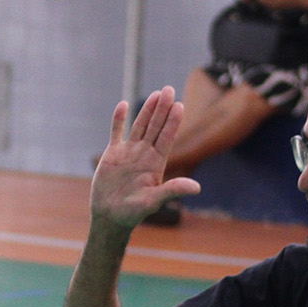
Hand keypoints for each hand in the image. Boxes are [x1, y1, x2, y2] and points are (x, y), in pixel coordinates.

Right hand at [91, 88, 201, 228]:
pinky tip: (124, 105)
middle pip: (156, 127)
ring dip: (147, 110)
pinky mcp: (112, 154)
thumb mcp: (154, 200)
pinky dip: (119, 120)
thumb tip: (197, 188)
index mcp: (156, 163)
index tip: (180, 106)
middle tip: (170, 89)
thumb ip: (173, 190)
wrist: (110, 216)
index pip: (167, 138)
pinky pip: (116, 132)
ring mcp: (129, 152)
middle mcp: (145, 154)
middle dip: (163, 109)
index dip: (173, 122)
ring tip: (156, 94)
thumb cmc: (133, 212)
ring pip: (140, 126)